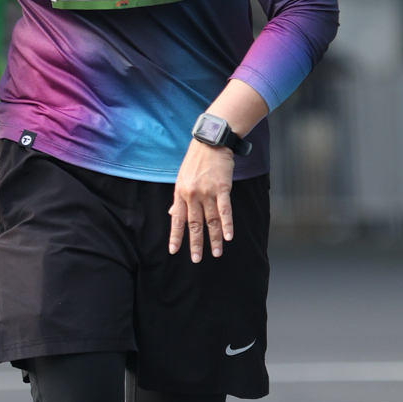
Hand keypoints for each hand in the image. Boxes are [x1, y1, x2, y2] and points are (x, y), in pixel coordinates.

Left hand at [169, 139, 234, 261]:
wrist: (211, 142)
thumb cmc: (196, 160)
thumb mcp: (182, 178)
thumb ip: (179, 198)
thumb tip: (173, 213)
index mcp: (180, 193)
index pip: (177, 219)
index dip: (176, 236)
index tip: (174, 251)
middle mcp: (192, 195)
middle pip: (194, 224)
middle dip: (195, 243)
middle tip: (196, 259)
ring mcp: (208, 192)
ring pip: (211, 220)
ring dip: (214, 238)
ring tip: (216, 253)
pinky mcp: (222, 188)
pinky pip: (225, 210)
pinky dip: (227, 224)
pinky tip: (228, 236)